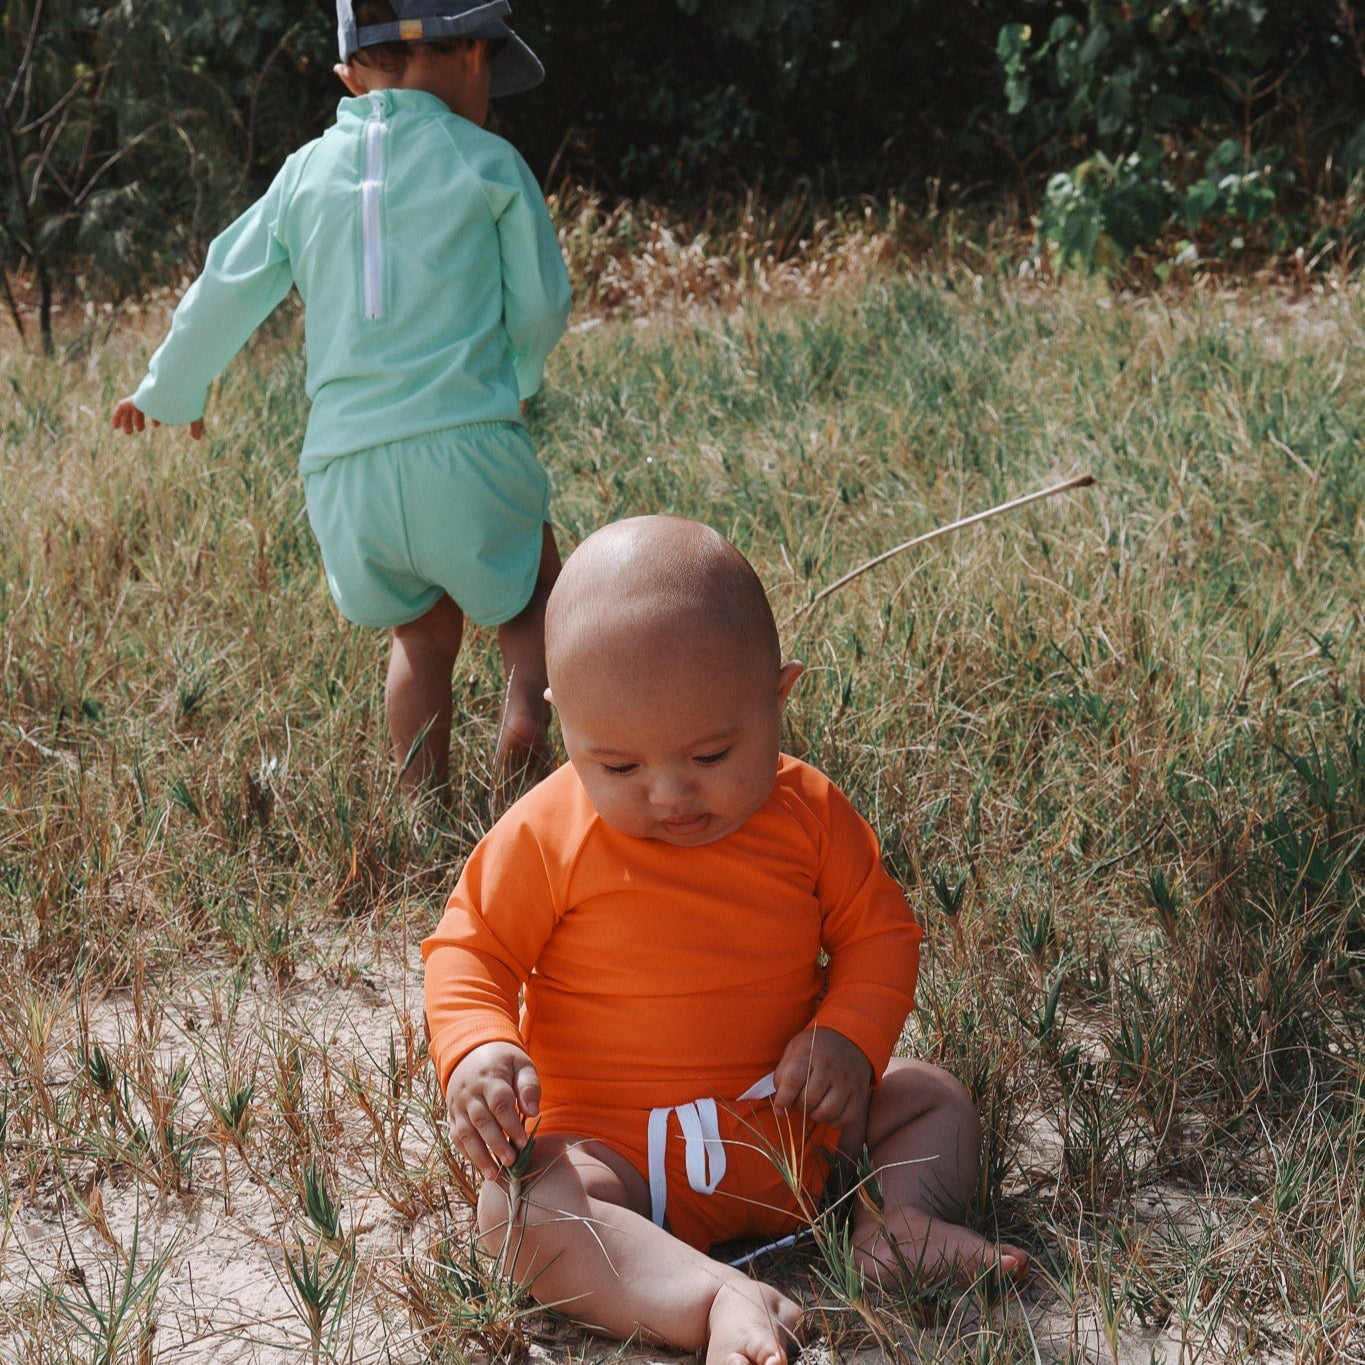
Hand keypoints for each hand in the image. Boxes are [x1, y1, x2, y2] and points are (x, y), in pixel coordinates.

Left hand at [111, 397, 202, 439]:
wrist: (178, 386)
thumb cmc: (187, 399)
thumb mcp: (193, 414)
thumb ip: (195, 425)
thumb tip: (197, 438)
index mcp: (163, 398)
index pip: (156, 407)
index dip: (155, 417)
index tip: (155, 425)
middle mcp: (151, 396)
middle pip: (142, 407)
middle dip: (140, 419)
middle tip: (140, 430)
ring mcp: (143, 397)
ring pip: (131, 409)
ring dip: (128, 421)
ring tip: (128, 433)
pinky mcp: (135, 399)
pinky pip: (122, 407)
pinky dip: (117, 417)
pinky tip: (115, 427)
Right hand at [445, 1041, 540, 1178]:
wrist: (470, 1051)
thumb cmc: (503, 1061)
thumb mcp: (521, 1063)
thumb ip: (529, 1086)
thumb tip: (533, 1113)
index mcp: (489, 1078)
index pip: (499, 1104)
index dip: (511, 1124)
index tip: (523, 1142)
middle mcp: (470, 1093)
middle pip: (481, 1121)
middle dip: (496, 1144)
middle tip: (511, 1162)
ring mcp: (458, 1105)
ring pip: (465, 1133)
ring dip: (479, 1156)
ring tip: (493, 1175)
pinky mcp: (452, 1114)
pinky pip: (456, 1136)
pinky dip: (467, 1153)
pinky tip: (480, 1166)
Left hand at [772, 1027, 871, 1130]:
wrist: (849, 1037)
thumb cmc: (815, 1047)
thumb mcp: (794, 1049)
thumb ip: (783, 1074)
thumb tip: (779, 1105)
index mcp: (809, 1053)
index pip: (792, 1081)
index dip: (783, 1100)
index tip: (779, 1108)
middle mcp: (830, 1067)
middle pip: (808, 1100)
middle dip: (799, 1106)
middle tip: (799, 1101)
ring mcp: (847, 1080)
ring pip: (827, 1112)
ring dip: (815, 1115)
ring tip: (813, 1106)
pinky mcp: (860, 1092)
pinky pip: (845, 1118)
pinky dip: (833, 1121)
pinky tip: (828, 1112)